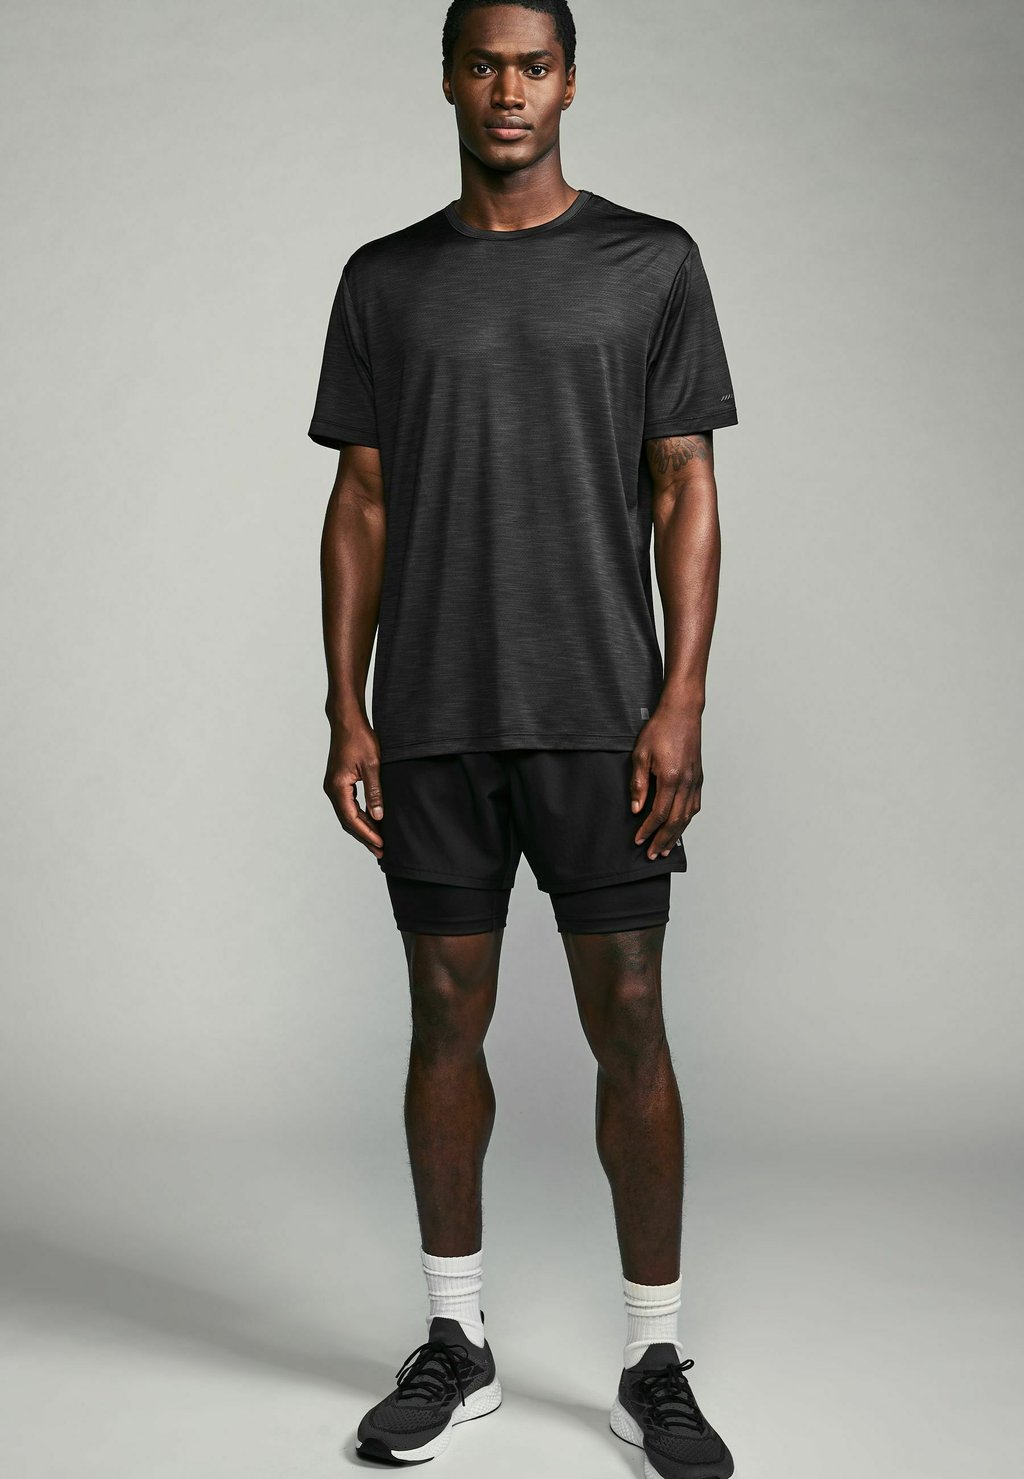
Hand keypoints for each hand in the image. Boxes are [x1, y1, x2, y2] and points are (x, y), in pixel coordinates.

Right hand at [323, 716, 384, 859]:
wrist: (347, 721)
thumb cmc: (359, 739)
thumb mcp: (372, 766)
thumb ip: (375, 792)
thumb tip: (378, 816)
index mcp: (338, 787)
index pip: (352, 819)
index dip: (367, 834)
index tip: (381, 845)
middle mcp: (332, 789)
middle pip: (348, 821)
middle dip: (364, 837)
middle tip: (381, 851)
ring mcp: (334, 786)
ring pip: (347, 814)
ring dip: (362, 828)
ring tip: (378, 841)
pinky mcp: (339, 782)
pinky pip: (348, 805)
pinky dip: (359, 816)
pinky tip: (371, 821)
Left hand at [630, 706, 702, 857]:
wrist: (682, 712)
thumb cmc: (660, 729)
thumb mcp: (640, 755)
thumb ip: (638, 784)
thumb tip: (636, 808)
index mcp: (670, 778)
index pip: (659, 814)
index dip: (648, 830)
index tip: (638, 840)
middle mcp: (686, 783)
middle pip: (676, 821)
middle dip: (663, 840)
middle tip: (654, 855)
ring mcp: (695, 781)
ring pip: (688, 816)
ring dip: (677, 835)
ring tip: (667, 847)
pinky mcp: (698, 777)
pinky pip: (695, 805)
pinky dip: (687, 820)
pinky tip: (680, 826)